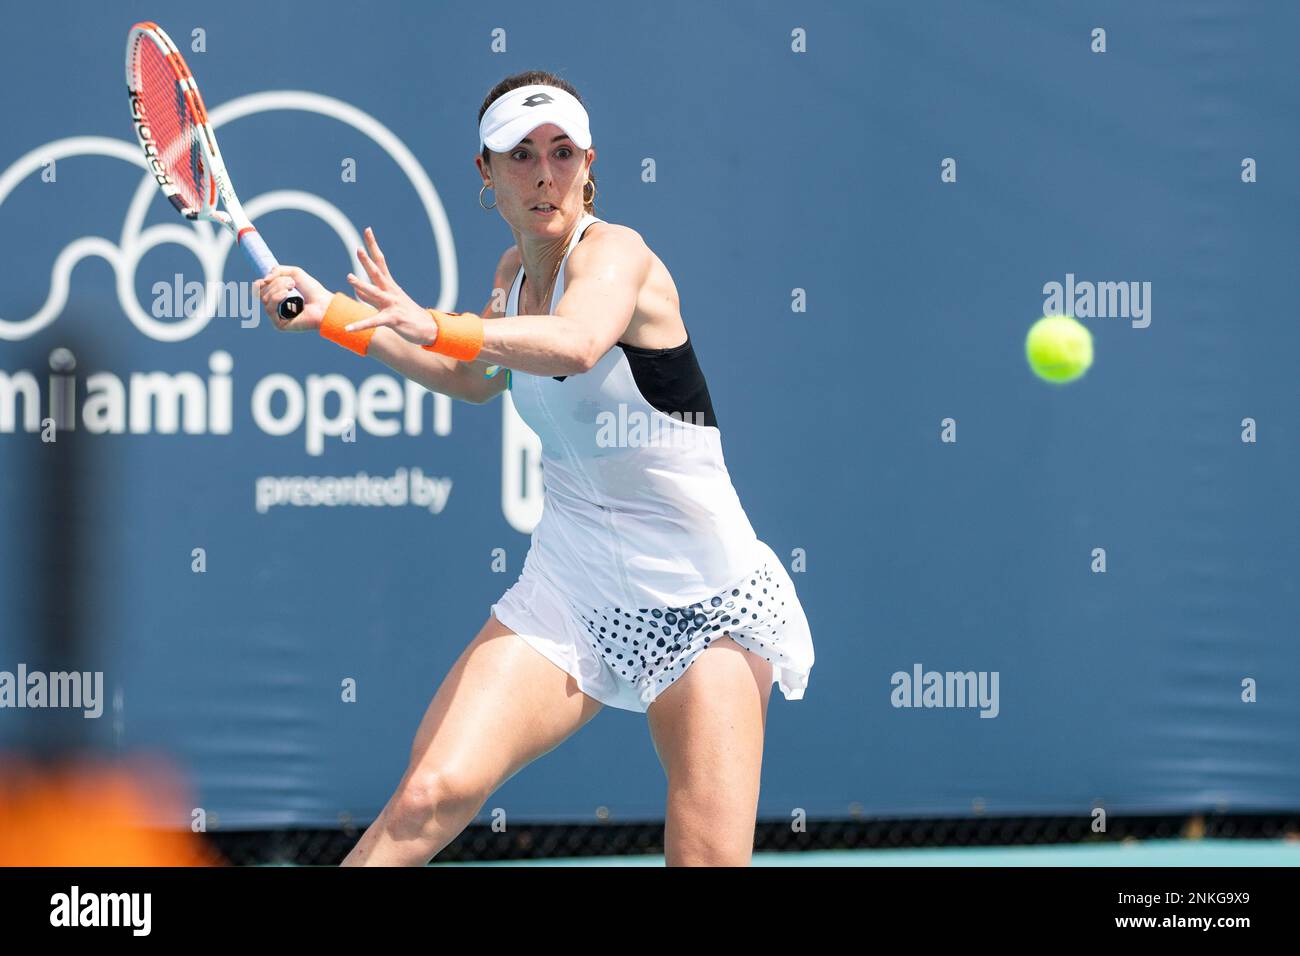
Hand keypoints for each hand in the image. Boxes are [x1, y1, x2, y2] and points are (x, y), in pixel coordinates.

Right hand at [253, 266, 329, 331]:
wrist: (324, 304)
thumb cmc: (312, 290)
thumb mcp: (295, 273)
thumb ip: (277, 270)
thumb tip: (263, 281)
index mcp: (278, 297)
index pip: (259, 291)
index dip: (258, 285)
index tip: (264, 280)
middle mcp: (276, 307)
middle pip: (262, 292)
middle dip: (276, 283)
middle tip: (292, 283)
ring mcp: (277, 317)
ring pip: (265, 299)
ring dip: (277, 288)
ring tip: (292, 287)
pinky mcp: (279, 325)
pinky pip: (269, 309)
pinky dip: (276, 298)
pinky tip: (285, 294)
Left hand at [339, 226, 439, 346]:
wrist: (429, 329)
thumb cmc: (408, 315)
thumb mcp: (389, 303)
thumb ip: (371, 296)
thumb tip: (357, 290)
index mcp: (390, 286)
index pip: (380, 262)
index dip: (373, 246)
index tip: (367, 230)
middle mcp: (391, 292)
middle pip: (377, 273)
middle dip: (367, 261)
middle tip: (358, 248)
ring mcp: (392, 305)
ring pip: (374, 293)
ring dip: (361, 285)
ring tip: (349, 277)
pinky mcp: (392, 320)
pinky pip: (373, 322)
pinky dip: (360, 325)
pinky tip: (348, 328)